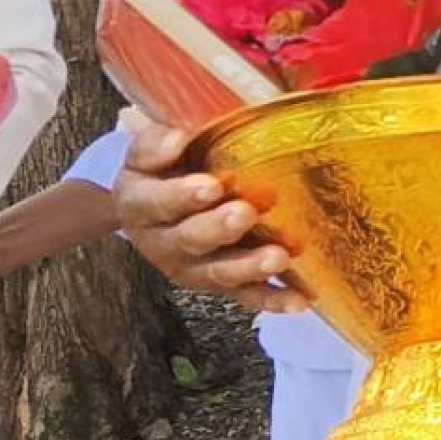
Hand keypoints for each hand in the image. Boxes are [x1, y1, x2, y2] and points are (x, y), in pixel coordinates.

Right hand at [113, 117, 303, 312]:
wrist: (156, 205)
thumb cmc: (161, 171)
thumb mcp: (147, 153)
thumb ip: (156, 145)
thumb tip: (177, 139)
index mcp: (140, 207)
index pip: (157, 202)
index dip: (183, 196)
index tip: (211, 186)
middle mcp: (162, 244)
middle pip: (189, 241)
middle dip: (218, 229)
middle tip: (244, 213)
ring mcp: (193, 269)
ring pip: (219, 274)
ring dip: (249, 267)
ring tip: (278, 258)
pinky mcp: (221, 285)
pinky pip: (247, 296)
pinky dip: (273, 299)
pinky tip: (300, 300)